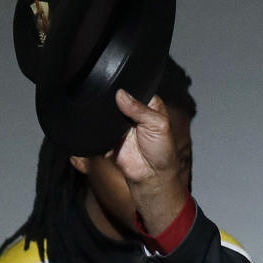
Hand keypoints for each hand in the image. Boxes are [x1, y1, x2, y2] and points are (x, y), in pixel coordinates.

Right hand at [112, 89, 189, 234]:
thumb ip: (141, 109)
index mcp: (147, 103)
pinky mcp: (108, 134)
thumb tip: (121, 94)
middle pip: (117, 97)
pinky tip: (106, 131)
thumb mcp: (159, 125)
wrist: (150, 176)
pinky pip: (99, 126)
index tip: (121, 86)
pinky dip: (100, 128)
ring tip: (114, 122)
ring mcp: (119, 122)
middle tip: (118, 109)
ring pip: (106, 111)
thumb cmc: (162, 151)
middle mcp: (132, 110)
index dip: (128, 86)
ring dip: (107, 115)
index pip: (134, 87)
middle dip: (115, 101)